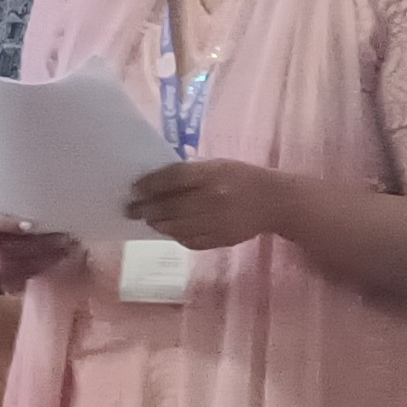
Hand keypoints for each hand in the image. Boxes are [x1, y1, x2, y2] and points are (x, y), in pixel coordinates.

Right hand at [0, 205, 76, 283]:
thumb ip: (6, 202)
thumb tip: (41, 197)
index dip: (8, 224)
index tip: (32, 225)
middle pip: (2, 247)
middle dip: (36, 244)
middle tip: (63, 237)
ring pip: (11, 266)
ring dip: (42, 258)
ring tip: (65, 248)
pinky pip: (15, 278)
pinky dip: (38, 269)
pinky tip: (55, 260)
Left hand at [127, 158, 306, 251]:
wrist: (275, 202)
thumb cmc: (243, 178)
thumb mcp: (219, 165)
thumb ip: (192, 172)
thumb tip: (157, 182)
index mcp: (213, 174)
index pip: (173, 178)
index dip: (150, 184)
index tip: (134, 188)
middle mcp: (213, 198)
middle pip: (171, 206)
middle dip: (147, 209)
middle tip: (132, 209)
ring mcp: (216, 222)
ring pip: (177, 227)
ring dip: (158, 224)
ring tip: (150, 220)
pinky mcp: (220, 239)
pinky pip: (190, 241)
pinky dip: (177, 236)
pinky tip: (171, 231)